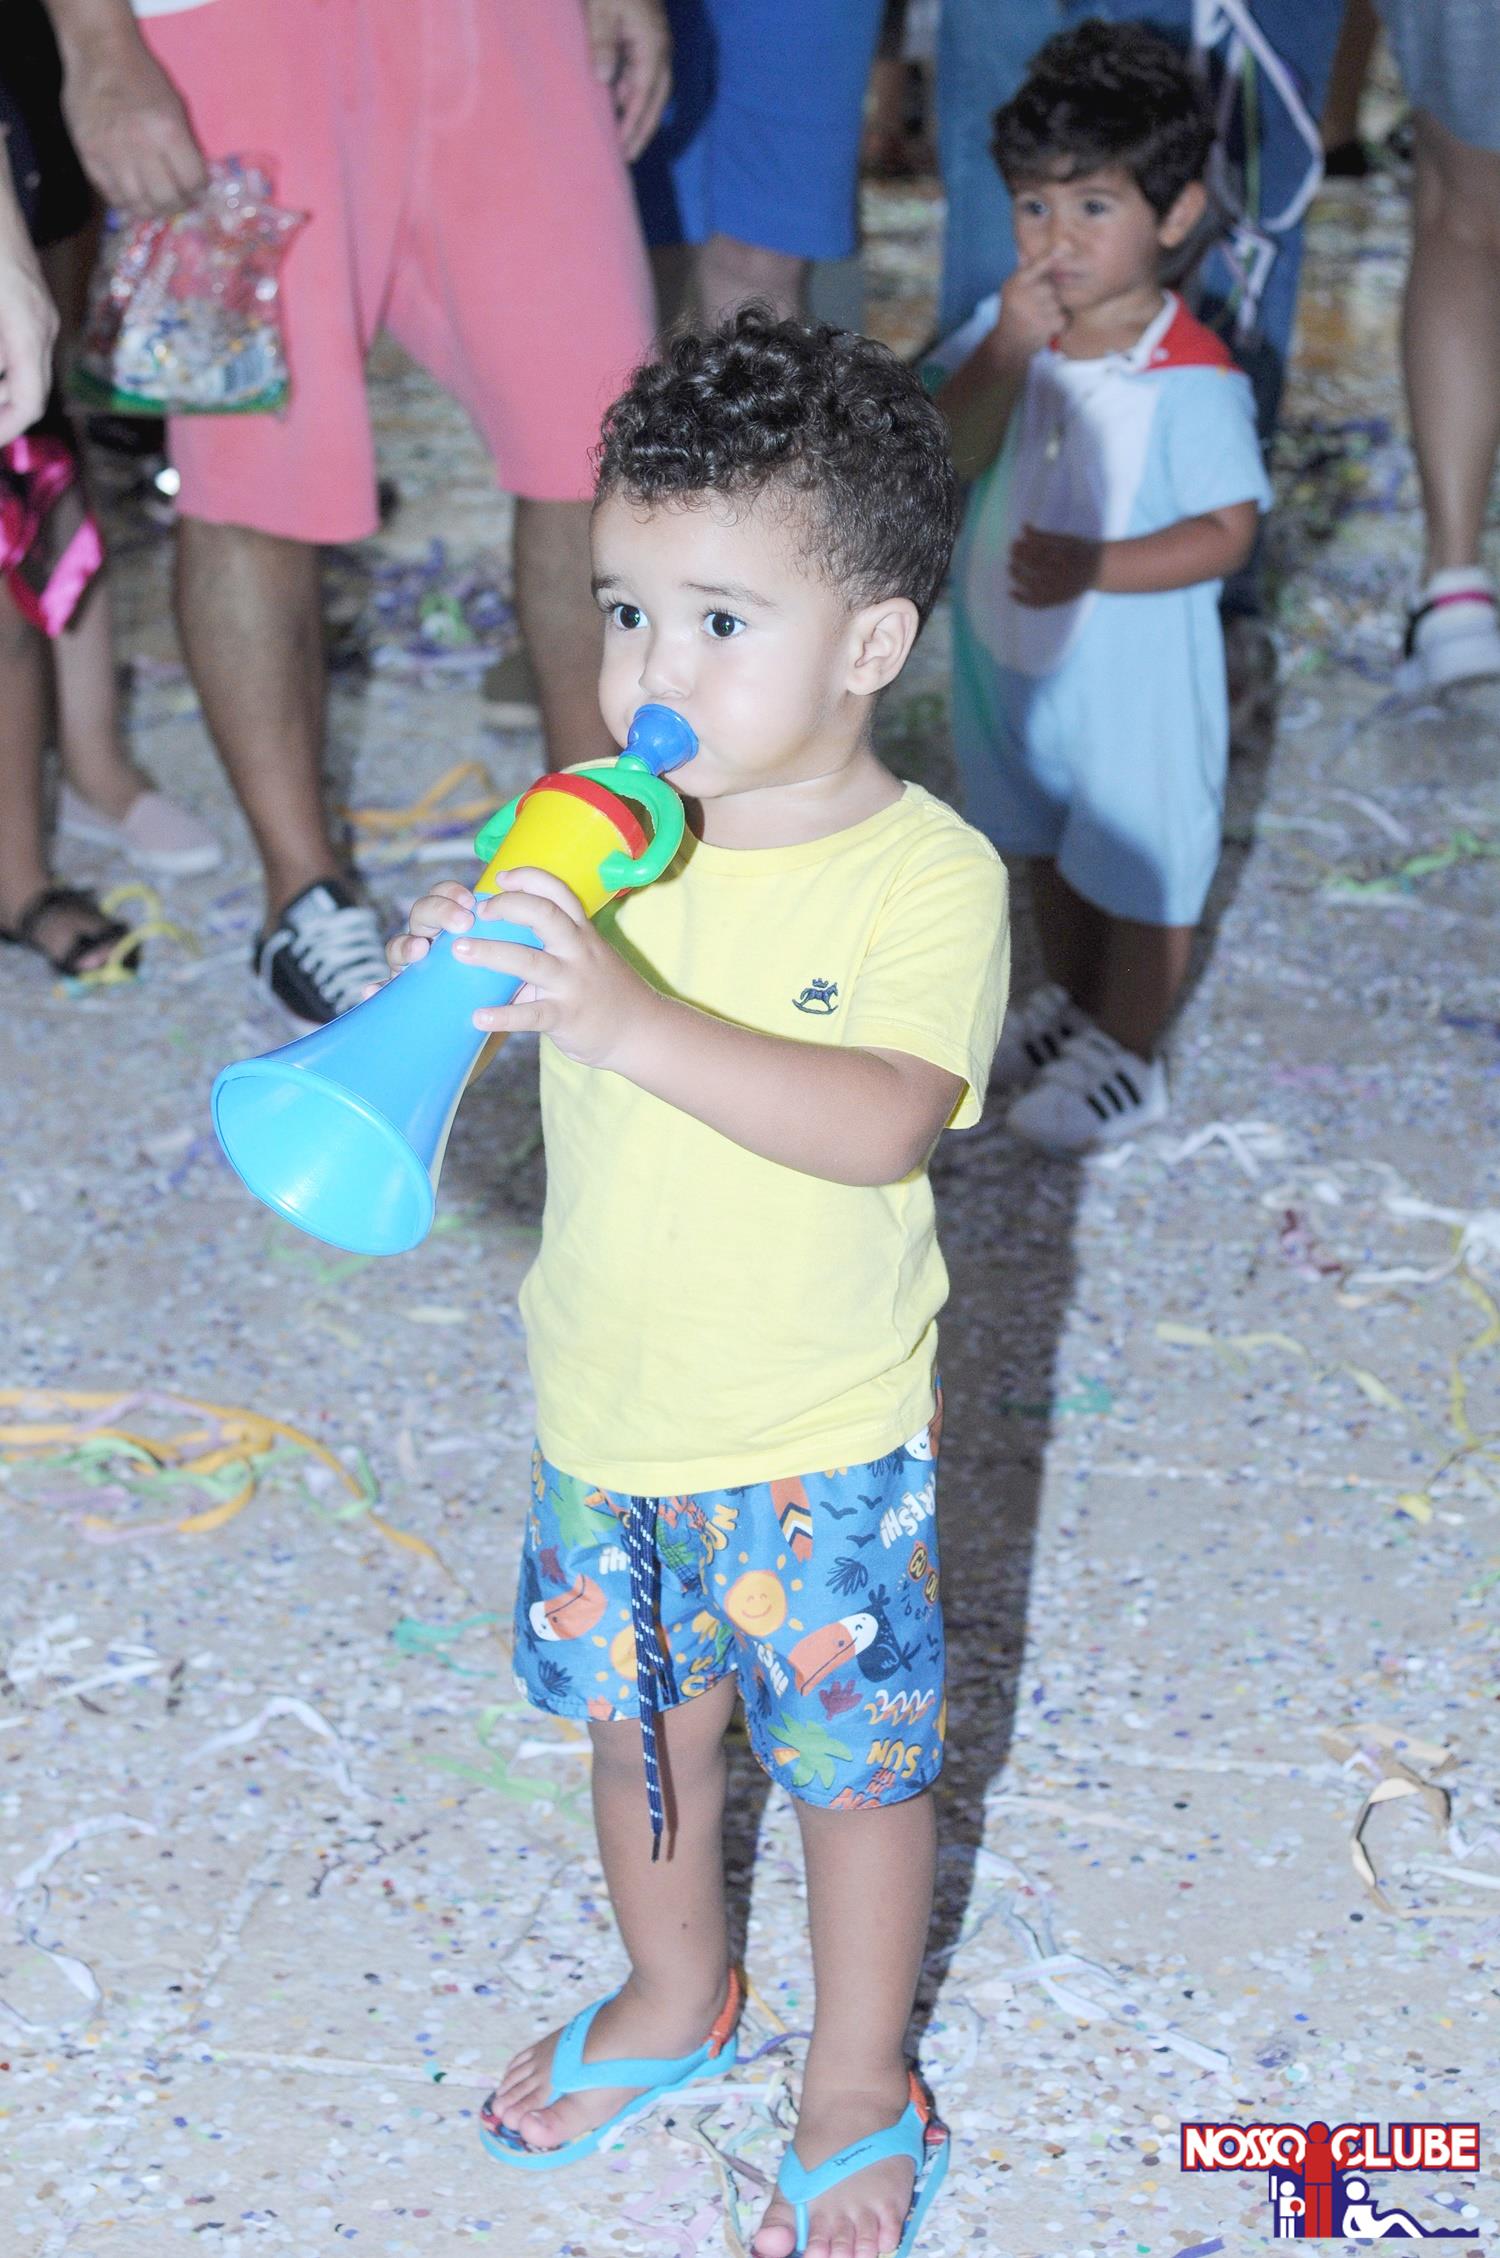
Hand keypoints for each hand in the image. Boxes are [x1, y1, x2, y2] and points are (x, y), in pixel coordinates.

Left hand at [0, 194, 56, 443]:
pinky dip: (3, 363)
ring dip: (2, 386)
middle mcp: (41, 327)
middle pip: (28, 391)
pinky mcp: (30, 302)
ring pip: (24, 371)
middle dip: (3, 411)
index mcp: (26, 330)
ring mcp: (40, 314)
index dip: (5, 428)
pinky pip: (20, 348)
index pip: (28, 401)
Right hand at [60, 26, 207, 214]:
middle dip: (176, 205)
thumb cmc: (142, 77)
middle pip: (166, 199)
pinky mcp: (89, 155)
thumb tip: (193, 180)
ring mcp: (111, 153)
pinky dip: (125, 201)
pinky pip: (111, 194)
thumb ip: (183, 143)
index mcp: (167, 130)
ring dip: (151, 209)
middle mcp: (140, 145)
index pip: (192, 181)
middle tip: (176, 201)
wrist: (99, 54)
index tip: (196, 190)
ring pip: (138, 205)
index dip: (198, 191)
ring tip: (155, 203)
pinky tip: (132, 195)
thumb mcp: (174, 105)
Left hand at [388, 869, 658, 1068]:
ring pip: (530, 961)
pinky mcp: (566, 1016)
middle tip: (477, 912)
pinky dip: (503, 1016)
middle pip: (544, 914)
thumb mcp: (587, 956)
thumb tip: (503, 931)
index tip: (501, 877)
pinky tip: (477, 1017)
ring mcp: (572, 983)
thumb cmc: (605, 989)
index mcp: (581, 933)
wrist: (640, 1031)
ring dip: (492, 953)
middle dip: (508, 906)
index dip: (529, 879)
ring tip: (458, 951)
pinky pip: (532, 1015)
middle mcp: (578, 951)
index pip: (558, 892)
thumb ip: (552, 943)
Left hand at [585, 0, 671, 161]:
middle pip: (655, 102)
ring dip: (638, 116)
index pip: (643, 98)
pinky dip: (633, 96)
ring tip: (622, 141)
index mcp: (653, 47)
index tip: (620, 151)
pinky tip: (618, 107)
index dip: (632, 127)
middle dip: (641, 131)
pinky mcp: (647, 41)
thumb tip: (606, 82)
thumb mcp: (601, 9)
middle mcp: (661, 51)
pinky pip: (643, 77)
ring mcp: (657, 46)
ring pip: (651, 92)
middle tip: (627, 159)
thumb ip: (603, 44)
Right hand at [993, 248, 1064, 367]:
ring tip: (1039, 319)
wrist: (1007, 344)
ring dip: (1054, 311)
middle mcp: (1023, 295)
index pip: (1037, 266)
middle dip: (1049, 296)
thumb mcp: (1011, 290)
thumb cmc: (1013, 312)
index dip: (1051, 257)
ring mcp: (1033, 311)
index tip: (1063, 246)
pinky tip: (1045, 327)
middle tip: (1036, 307)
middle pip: (1052, 287)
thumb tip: (1026, 250)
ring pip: (1058, 303)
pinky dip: (1059, 324)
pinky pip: (1063, 318)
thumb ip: (1023, 272)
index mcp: (1016, 283)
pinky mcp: (1043, 326)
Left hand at [1009, 521, 1102, 607]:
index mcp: (1067, 557)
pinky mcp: (1059, 600)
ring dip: (1018, 576)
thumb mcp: (1066, 539)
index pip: (1039, 553)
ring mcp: (1061, 589)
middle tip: (1011, 550)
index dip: (1024, 548)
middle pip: (1035, 567)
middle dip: (1020, 558)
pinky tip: (1011, 593)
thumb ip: (1044, 536)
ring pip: (1034, 585)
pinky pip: (1038, 603)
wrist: (1101, 570)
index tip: (1016, 542)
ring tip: (1010, 567)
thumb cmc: (1081, 551)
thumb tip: (1023, 527)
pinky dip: (1023, 600)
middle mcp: (1064, 575)